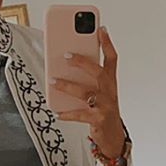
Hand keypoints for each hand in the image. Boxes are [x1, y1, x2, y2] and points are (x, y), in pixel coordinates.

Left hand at [50, 26, 125, 158]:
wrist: (112, 136)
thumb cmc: (102, 109)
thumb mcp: (99, 91)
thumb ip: (87, 78)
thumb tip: (63, 63)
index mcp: (111, 82)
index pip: (112, 59)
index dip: (107, 43)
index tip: (101, 29)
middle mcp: (110, 92)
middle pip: (98, 72)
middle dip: (82, 62)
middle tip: (66, 56)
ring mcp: (105, 106)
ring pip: (85, 93)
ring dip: (67, 86)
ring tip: (53, 80)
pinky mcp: (98, 120)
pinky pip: (79, 114)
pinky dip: (67, 113)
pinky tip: (57, 111)